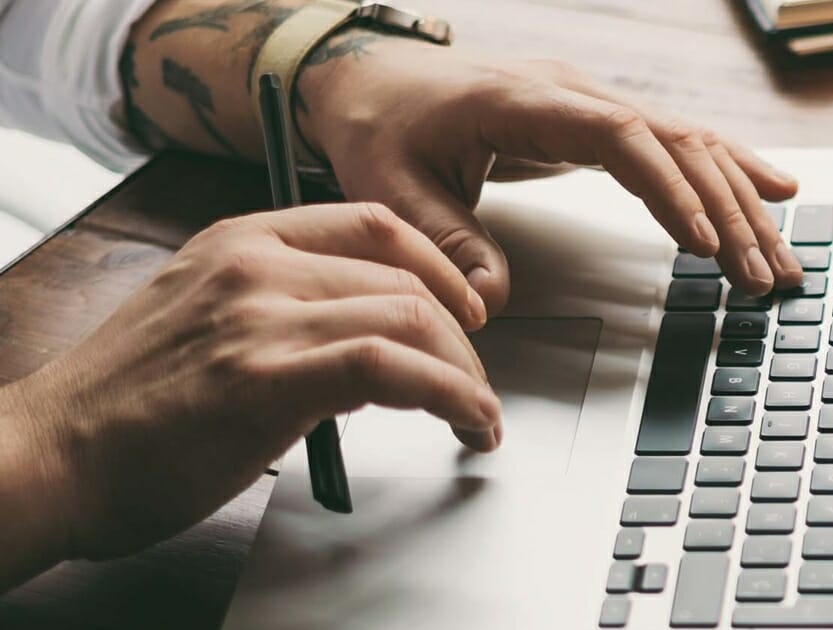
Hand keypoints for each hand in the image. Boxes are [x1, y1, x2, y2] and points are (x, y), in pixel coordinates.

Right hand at [0, 203, 499, 560]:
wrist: (50, 457)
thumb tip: (364, 337)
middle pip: (405, 277)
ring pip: (410, 317)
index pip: (375, 224)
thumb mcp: (203, 319)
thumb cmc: (124, 406)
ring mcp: (260, 317)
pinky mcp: (266, 378)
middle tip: (474, 382)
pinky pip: (392, 367)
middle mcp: (254, 265)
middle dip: (462, 337)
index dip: (442, 268)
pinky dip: (450, 394)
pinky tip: (466, 419)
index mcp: (239, 240)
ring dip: (466, 373)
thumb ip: (279, 307)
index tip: (469, 310)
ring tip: (477, 414)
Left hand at [296, 37, 804, 313]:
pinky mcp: (600, 122)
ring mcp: (593, 103)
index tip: (705, 243)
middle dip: (729, 211)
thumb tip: (493, 301)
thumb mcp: (391, 190)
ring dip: (741, 201)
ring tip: (782, 260)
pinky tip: (774, 192)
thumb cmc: (382, 126)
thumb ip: (444, 243)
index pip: (619, 138)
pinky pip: (678, 142)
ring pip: (690, 143)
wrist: (369, 77)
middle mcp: (574, 93)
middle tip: (764, 276)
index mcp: (526, 101)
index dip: (669, 189)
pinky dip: (729, 171)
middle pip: (675, 142)